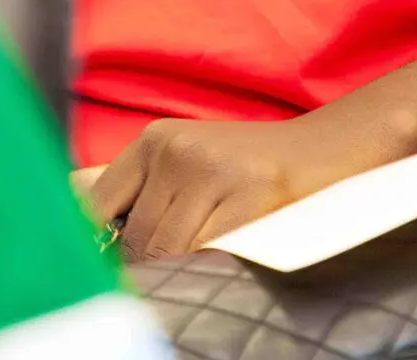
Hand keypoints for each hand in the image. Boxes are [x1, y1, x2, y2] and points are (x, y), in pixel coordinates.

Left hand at [83, 110, 390, 262]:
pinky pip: (208, 254)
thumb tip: (88, 238)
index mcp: (157, 140)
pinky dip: (211, 268)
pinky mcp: (248, 196)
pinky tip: (226, 258)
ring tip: (206, 260)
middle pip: (136, 241)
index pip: (97, 206)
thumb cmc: (252, 171)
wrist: (328, 150)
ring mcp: (213, 170)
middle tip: (176, 269)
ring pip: (169, 253)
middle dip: (151, 268)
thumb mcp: (191, 165)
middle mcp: (178, 149)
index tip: (100, 275)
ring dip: (183, 271)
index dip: (95, 249)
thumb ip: (145, 196)